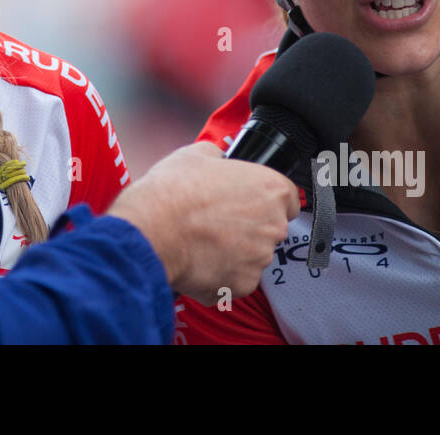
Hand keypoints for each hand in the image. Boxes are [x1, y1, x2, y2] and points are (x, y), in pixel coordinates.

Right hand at [108, 142, 298, 301]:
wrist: (151, 230)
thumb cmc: (173, 191)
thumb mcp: (196, 154)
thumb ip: (218, 157)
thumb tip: (217, 158)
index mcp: (270, 189)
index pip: (288, 198)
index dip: (265, 199)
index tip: (249, 202)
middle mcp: (273, 225)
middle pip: (269, 228)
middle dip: (247, 226)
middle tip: (216, 220)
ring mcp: (259, 258)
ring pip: (251, 256)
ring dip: (233, 251)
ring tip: (201, 241)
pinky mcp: (242, 285)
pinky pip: (235, 280)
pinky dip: (220, 274)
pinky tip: (197, 260)